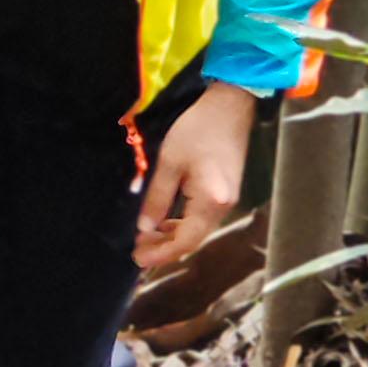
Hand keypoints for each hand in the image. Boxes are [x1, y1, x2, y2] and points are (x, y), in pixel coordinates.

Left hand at [133, 83, 257, 272]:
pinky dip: (183, 223)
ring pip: (198, 229)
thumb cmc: (197, 130)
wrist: (230, 107)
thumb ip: (157, 198)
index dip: (161, 253)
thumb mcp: (170, 163)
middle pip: (193, 238)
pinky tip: (165, 221)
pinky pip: (202, 217)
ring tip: (146, 238)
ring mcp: (227, 200)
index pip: (186, 240)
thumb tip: (145, 227)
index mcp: (211, 202)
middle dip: (165, 248)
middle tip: (138, 252)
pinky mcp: (225, 191)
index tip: (138, 259)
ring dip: (173, 236)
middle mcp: (224, 207)